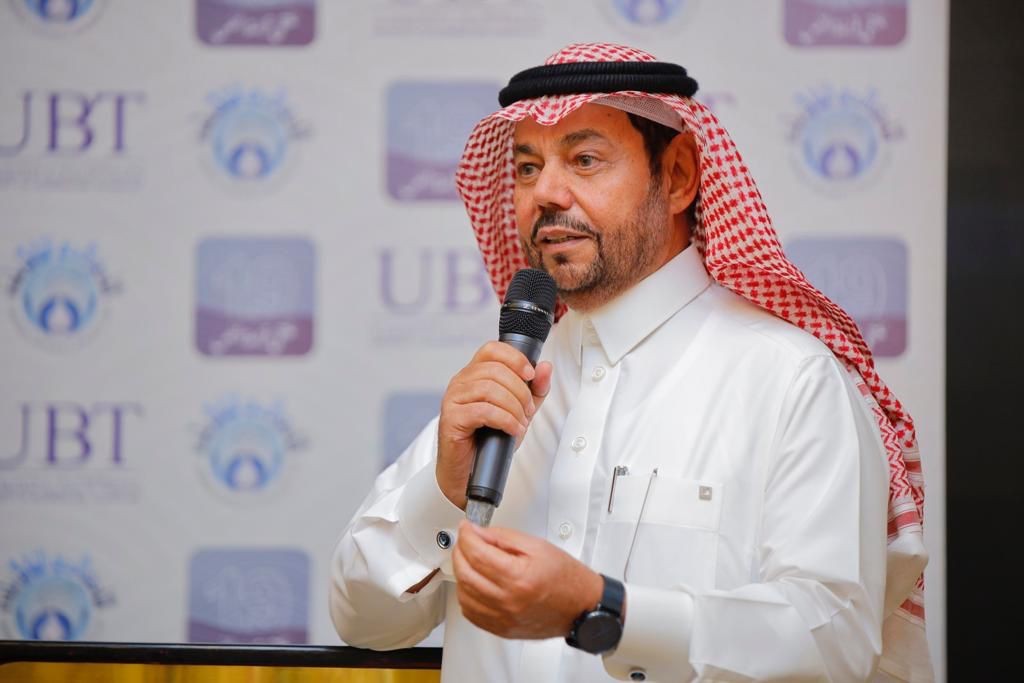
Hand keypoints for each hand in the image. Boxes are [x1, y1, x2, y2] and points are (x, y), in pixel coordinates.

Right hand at [436, 341, 552, 509]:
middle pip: (495, 370)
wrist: (469, 473)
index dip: (514, 358)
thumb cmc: (489, 440)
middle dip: (520, 391)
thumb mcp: (519, 411)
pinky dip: (505, 420)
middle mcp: (461, 382)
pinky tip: (513, 429)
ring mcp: (453, 399)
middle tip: (528, 410)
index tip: (530, 375)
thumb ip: (534, 390)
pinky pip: (483, 411)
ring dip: (514, 406)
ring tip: (521, 422)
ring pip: (489, 388)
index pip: (492, 349)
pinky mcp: (451, 418)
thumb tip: (545, 367)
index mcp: (474, 374)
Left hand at [452, 520, 602, 639]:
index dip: (467, 535)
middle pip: (465, 574)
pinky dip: (466, 596)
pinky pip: (471, 614)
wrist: (581, 607)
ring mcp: (503, 618)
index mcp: (518, 578)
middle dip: (459, 552)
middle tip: (466, 541)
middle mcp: (508, 601)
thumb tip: (479, 533)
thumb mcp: (537, 546)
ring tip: (470, 561)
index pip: (477, 553)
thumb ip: (504, 538)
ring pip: (464, 595)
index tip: (466, 528)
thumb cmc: (566, 578)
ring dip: (461, 574)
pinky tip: (474, 584)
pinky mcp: (501, 629)